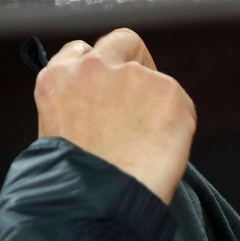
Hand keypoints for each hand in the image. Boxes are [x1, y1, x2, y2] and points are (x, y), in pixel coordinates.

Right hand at [34, 28, 195, 203]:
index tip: (110, 90)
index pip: (83, 51)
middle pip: (124, 41)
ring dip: (155, 106)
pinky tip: (160, 150)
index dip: (102, 70)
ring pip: (156, 80)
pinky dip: (176, 125)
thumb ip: (84, 102)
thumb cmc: (80, 180)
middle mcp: (94, 66)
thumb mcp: (63, 129)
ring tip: (146, 146)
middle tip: (142, 102)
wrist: (100, 199)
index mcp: (59, 77)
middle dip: (135, 62)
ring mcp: (134, 76)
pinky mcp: (169, 91)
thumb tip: (112, 104)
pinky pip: (180, 105)